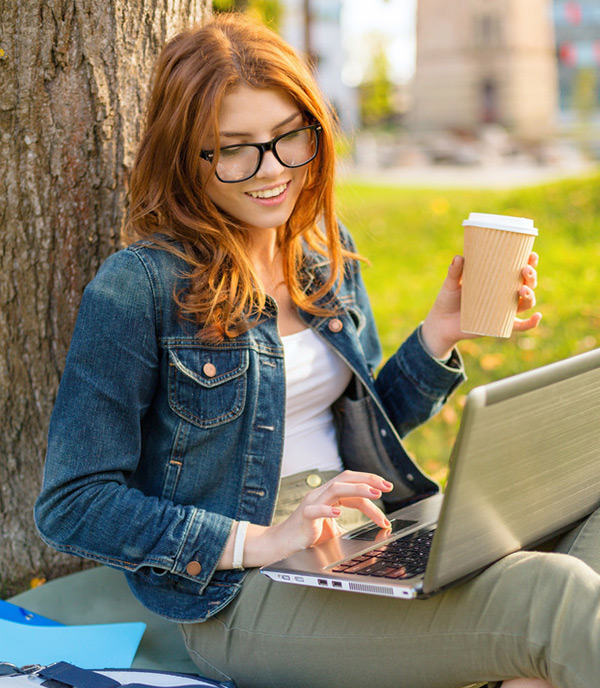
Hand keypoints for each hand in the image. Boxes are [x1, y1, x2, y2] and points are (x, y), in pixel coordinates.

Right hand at [234, 471, 392, 568]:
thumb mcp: (335, 530)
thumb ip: (351, 527)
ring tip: (375, 494)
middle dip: (368, 480)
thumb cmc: (309, 536)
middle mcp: (321, 494)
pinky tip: (338, 513)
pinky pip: (315, 510)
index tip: (388, 490)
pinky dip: (327, 510)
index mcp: (329, 495)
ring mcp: (311, 503)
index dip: (371, 487)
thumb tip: (375, 533)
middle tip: (387, 486)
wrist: (283, 544)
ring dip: (357, 490)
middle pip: (345, 478)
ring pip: (335, 489)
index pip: (352, 484)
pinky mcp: (304, 517)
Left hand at [421, 253, 541, 358]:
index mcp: (496, 280)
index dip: (529, 262)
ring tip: (523, 290)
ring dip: (530, 296)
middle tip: (525, 270)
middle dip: (531, 276)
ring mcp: (504, 310)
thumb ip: (454, 272)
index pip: (517, 269)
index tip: (531, 255)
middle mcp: (504, 294)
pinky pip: (520, 326)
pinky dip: (531, 323)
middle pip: (527, 284)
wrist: (441, 323)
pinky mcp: (500, 325)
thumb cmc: (448, 299)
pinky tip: (537, 317)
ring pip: (526, 303)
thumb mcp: (451, 284)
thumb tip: (459, 257)